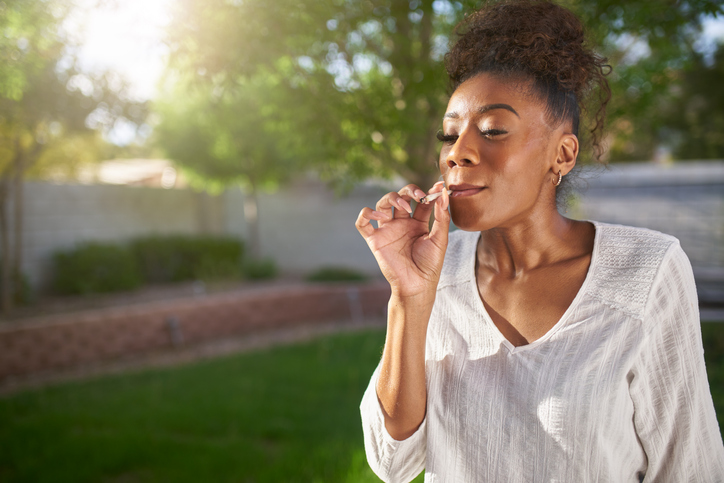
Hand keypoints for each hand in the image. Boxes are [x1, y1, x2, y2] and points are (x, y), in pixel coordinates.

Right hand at [355, 182, 450, 297]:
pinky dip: (366, 214)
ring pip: (382, 204)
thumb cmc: (430, 265)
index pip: (421, 201)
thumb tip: (444, 194)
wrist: (417, 285)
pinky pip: (362, 223)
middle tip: (419, 196)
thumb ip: (441, 217)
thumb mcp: (440, 239)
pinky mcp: (375, 240)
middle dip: (409, 191)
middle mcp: (401, 223)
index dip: (428, 192)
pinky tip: (380, 216)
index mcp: (417, 223)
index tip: (438, 187)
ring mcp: (387, 230)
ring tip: (403, 207)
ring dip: (392, 198)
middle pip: (400, 196)